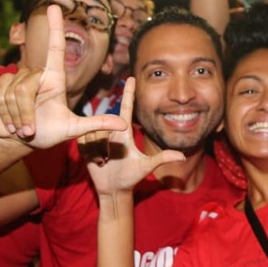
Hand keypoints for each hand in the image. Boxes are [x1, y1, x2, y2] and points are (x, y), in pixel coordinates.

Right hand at [0, 5, 126, 147]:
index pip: (55, 49)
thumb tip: (125, 125)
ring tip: (21, 127)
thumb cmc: (49, 133)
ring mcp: (16, 79)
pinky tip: (9, 124)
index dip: (55, 28)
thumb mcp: (74, 130)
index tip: (55, 6)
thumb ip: (97, 124)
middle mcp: (37, 75)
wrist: (19, 142)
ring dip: (16, 117)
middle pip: (26, 86)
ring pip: (13, 93)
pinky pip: (0, 97)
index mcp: (55, 79)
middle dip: (26, 113)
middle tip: (30, 129)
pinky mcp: (0, 85)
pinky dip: (4, 116)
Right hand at [85, 77, 185, 194]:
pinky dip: (91, 153)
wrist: (113, 189)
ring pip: (94, 133)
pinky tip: (96, 161)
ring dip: (99, 151)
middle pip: (105, 125)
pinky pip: (85, 141)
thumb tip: (182, 156)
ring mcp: (98, 137)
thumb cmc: (131, 177)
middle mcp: (111, 131)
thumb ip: (162, 158)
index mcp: (125, 132)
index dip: (129, 93)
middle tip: (110, 159)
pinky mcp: (85, 144)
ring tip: (104, 161)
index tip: (132, 77)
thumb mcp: (146, 166)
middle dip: (105, 144)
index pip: (127, 107)